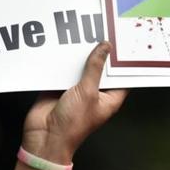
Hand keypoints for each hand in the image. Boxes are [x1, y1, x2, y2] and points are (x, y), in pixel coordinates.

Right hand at [21, 42, 128, 163]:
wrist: (45, 137)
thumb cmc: (72, 125)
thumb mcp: (88, 92)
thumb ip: (95, 67)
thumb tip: (104, 48)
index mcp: (109, 98)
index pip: (121, 76)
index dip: (123, 62)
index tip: (124, 44)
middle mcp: (95, 93)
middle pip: (101, 69)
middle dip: (100, 54)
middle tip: (103, 32)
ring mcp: (77, 90)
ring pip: (82, 68)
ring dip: (81, 56)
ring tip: (84, 35)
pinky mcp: (60, 88)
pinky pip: (64, 70)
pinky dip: (64, 61)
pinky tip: (65, 47)